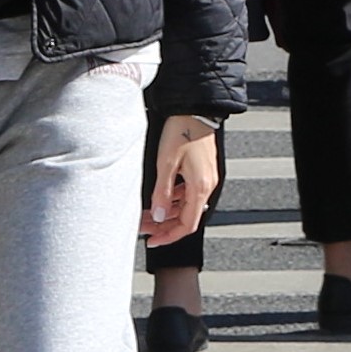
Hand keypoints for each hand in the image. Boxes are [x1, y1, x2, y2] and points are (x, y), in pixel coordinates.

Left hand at [142, 116, 221, 248]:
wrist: (195, 110)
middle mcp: (207, 185)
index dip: (169, 236)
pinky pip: (188, 193)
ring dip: (166, 212)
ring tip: (147, 212)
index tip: (152, 241)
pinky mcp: (202, 170)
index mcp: (201, 187)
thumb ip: (161, 192)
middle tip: (144, 227)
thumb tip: (157, 216)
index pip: (187, 225)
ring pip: (185, 205)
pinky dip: (173, 199)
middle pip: (186, 217)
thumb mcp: (166, 164)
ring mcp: (206, 178)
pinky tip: (159, 196)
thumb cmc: (182, 131)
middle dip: (163, 225)